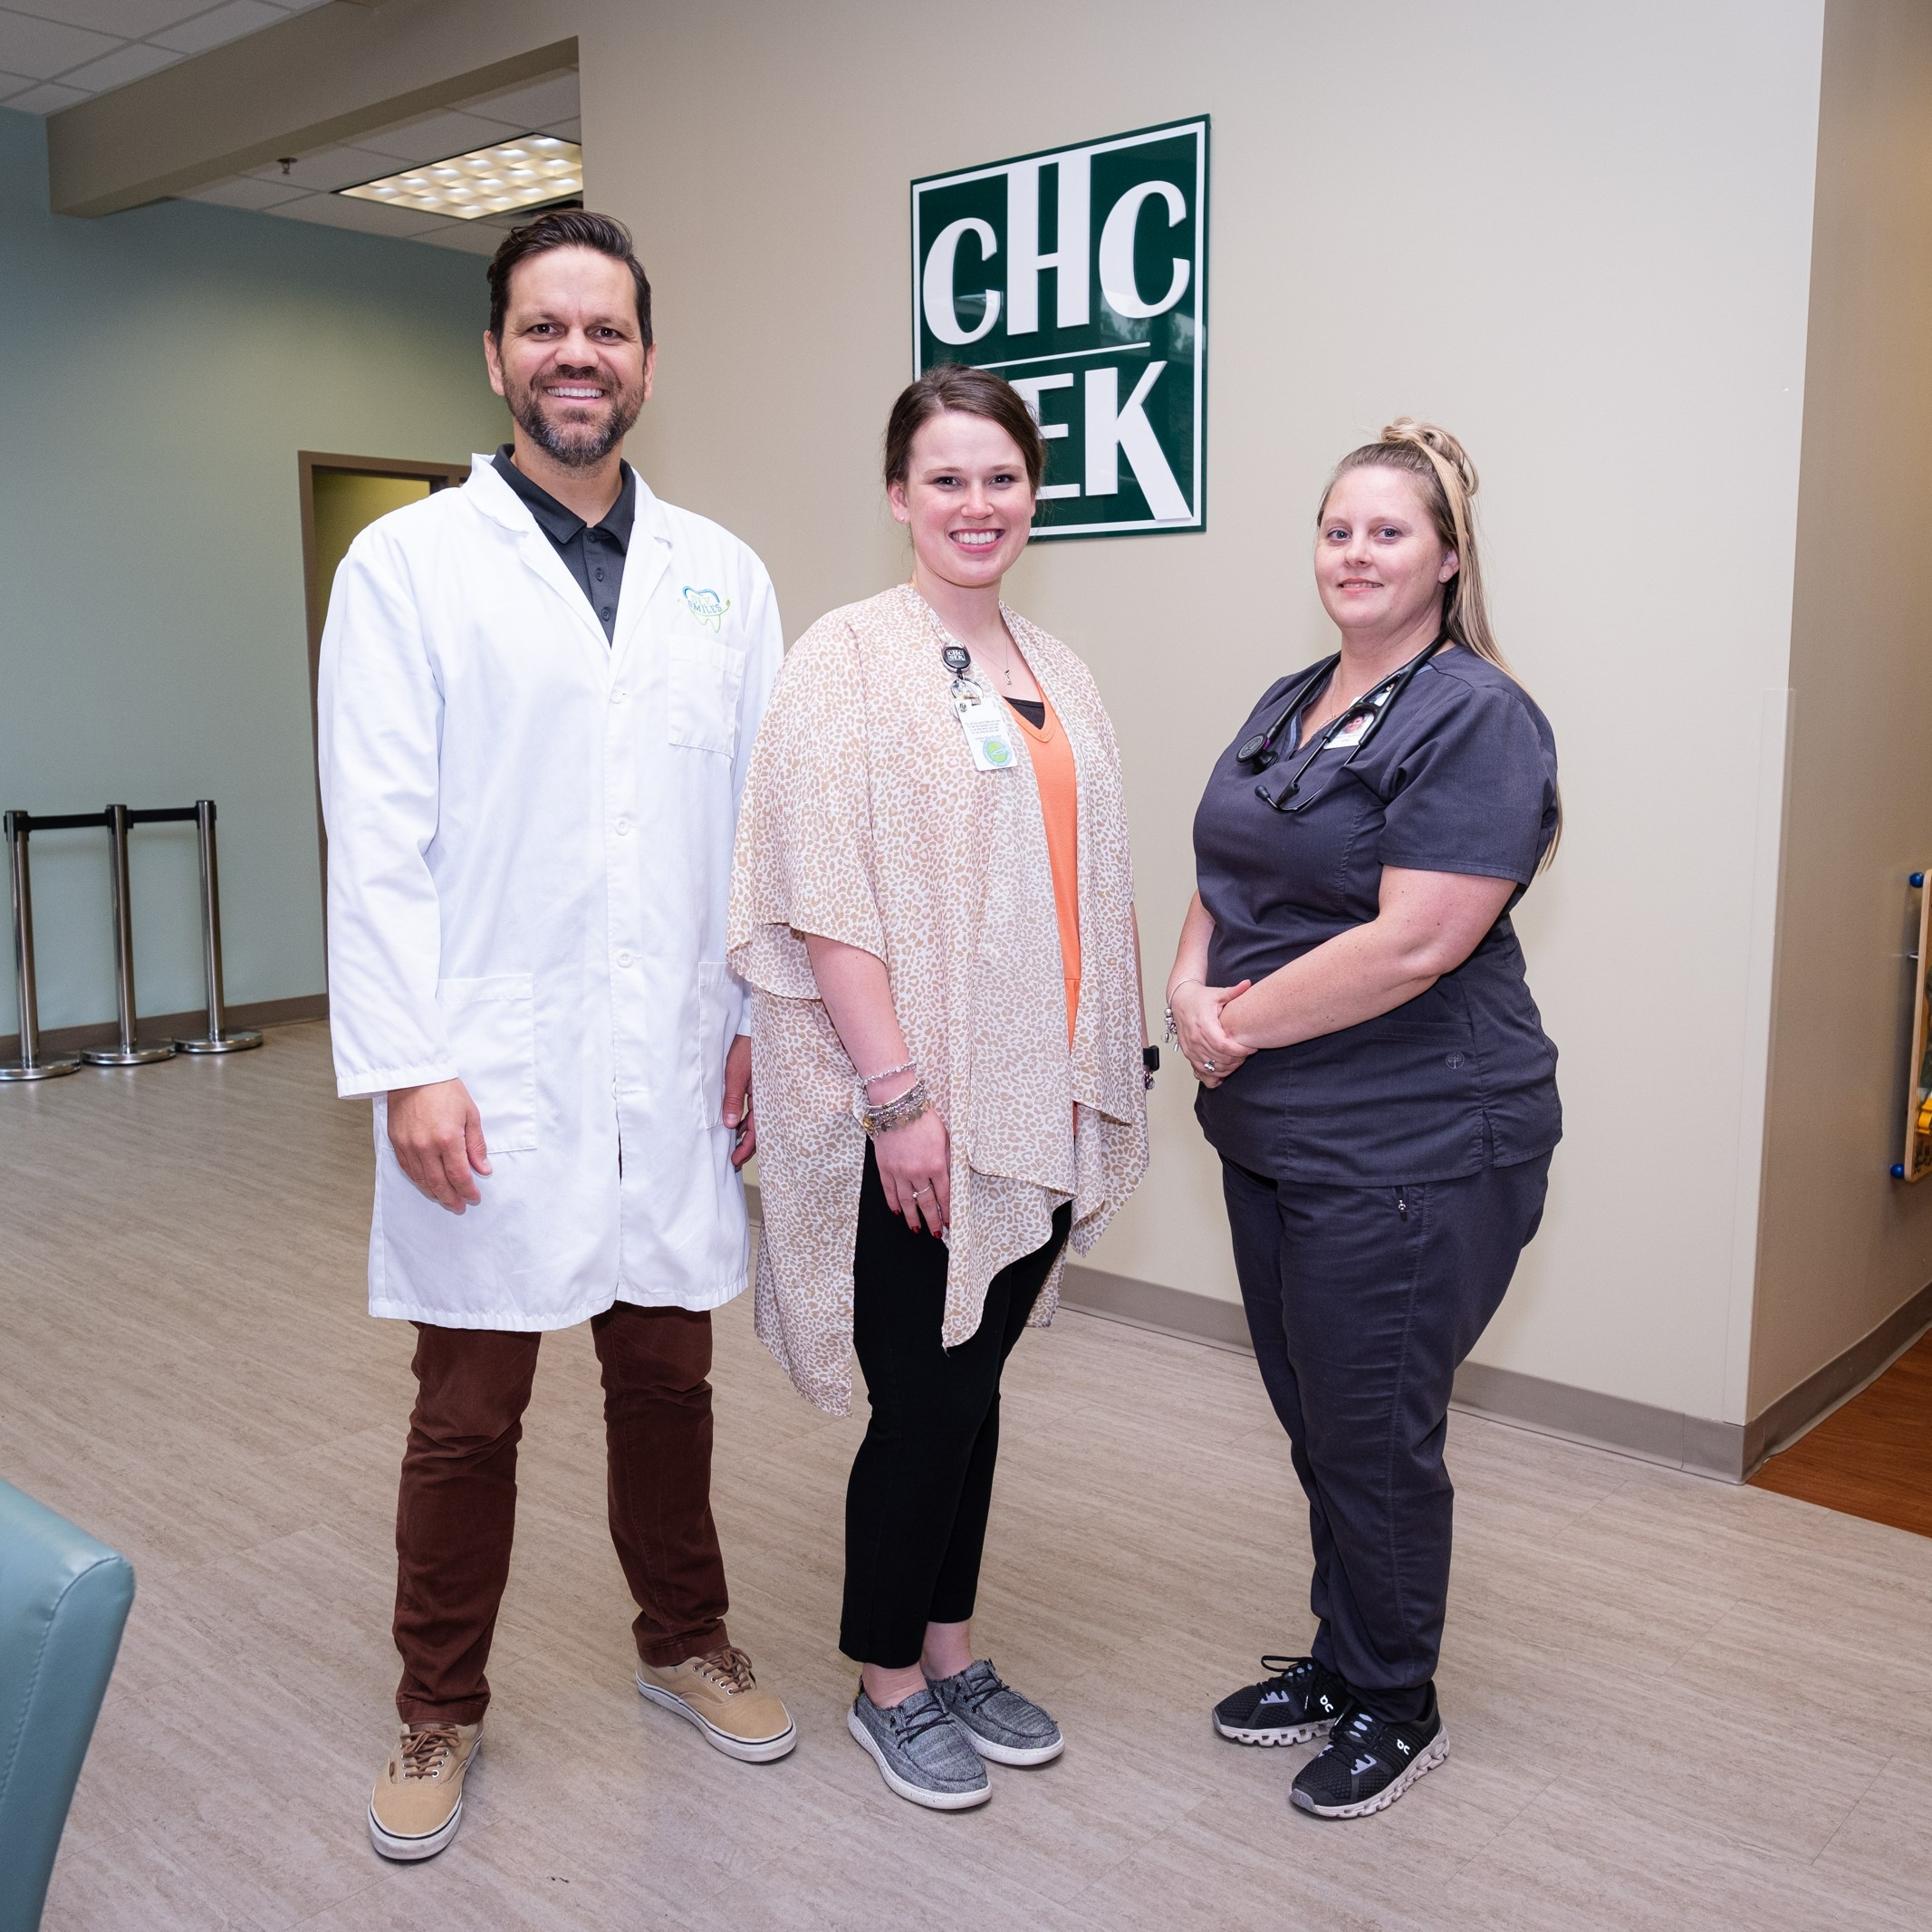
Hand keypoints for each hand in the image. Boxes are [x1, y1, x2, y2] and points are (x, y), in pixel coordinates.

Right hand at [388, 1078, 490, 1211]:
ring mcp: (408, 1146)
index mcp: (448, 1139)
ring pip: (421, 1180)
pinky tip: (427, 1184)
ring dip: (434, 1193)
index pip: (459, 1175)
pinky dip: (418, 1180)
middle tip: (459, 1206)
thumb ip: (476, 1145)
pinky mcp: (396, 1142)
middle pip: (439, 1183)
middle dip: (451, 1198)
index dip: (468, 1190)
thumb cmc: (445, 1090)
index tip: (474, 1197)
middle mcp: (426, 1146)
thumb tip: (483, 1169)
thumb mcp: (470, 1114)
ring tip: (446, 1199)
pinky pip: (407, 1169)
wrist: (415, 1074)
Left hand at [723, 1034, 755, 1168]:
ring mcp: (764, 1092)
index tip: (735, 1160)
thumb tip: (731, 1125)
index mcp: (764, 1096)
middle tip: (734, 1160)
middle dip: (747, 1146)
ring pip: (757, 1119)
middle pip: (759, 1128)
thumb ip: (733, 1099)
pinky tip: (738, 1124)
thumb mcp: (735, 1074)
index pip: (757, 1130)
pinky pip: (755, 1108)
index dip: (747, 1147)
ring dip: (746, 1133)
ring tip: (734, 1145)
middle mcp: (767, 1097)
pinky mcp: (759, 1085)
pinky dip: (747, 1119)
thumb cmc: (746, 1047)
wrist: (753, 1026)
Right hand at [874, 1104, 950, 1236]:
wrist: (897, 1106)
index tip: (950, 1221)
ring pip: (907, 1201)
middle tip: (936, 1233)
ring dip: (913, 1217)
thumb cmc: (923, 1118)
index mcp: (937, 1164)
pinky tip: (898, 1212)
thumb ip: (949, 1159)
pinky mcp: (885, 1168)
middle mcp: (918, 1171)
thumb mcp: (945, 1137)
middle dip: (932, 1220)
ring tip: (916, 1229)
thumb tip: (952, 1177)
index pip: (944, 1195)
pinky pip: (889, 1191)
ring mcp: (900, 1171)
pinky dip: (893, 1204)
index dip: (947, 1211)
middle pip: (927, 1203)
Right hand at [1171, 979, 1253, 1088]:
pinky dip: (1213, 1074)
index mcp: (1204, 1024)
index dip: (1239, 1051)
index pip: (1223, 1045)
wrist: (1181, 1000)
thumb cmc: (1200, 997)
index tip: (1251, 1049)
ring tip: (1238, 1061)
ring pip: (1210, 1067)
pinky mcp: (1188, 1053)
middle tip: (1247, 1054)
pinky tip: (1223, 1072)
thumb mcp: (1217, 993)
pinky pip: (1200, 1071)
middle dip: (1236, 1060)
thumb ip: (1234, 991)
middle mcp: (1195, 1038)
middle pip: (1219, 1058)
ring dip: (1227, 1068)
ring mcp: (1190, 1048)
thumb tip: (1248, 983)